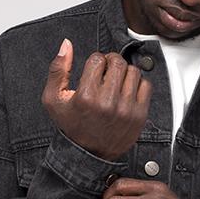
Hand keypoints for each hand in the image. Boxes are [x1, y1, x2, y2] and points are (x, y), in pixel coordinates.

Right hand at [41, 39, 151, 160]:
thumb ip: (58, 69)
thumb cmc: (71, 125)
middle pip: (118, 62)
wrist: (89, 155)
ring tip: (115, 83)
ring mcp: (126, 109)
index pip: (98, 59)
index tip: (94, 71)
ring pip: (133, 71)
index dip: (95, 61)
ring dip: (124, 72)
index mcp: (86, 97)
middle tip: (106, 72)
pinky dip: (137, 84)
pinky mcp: (140, 115)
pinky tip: (126, 92)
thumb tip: (67, 44)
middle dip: (111, 62)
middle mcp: (108, 103)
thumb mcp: (53, 99)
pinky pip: (146, 85)